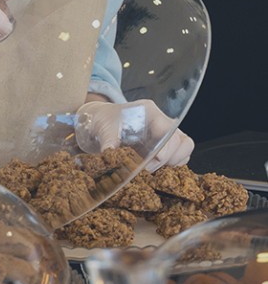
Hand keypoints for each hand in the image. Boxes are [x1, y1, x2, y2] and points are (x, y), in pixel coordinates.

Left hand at [75, 99, 194, 171]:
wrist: (99, 121)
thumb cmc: (102, 121)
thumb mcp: (102, 129)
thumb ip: (108, 142)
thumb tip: (110, 156)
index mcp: (149, 113)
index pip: (167, 129)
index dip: (165, 148)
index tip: (154, 162)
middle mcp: (161, 122)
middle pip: (181, 140)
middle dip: (167, 159)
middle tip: (147, 169)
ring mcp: (164, 134)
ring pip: (184, 147)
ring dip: (173, 162)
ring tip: (152, 170)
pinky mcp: (162, 145)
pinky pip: (178, 156)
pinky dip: (172, 165)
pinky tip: (155, 170)